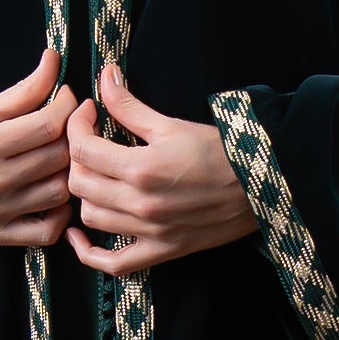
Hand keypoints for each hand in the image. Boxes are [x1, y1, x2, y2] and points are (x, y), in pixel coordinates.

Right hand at [0, 49, 73, 246]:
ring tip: (60, 157)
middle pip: (58, 157)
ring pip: (58, 192)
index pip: (48, 125)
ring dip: (68, 172)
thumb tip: (54, 61)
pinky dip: (60, 215)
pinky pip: (46, 232)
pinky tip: (52, 195)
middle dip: (71, 135)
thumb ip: (20, 92)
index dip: (68, 106)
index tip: (67, 98)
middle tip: (69, 125)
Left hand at [65, 58, 260, 275]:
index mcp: (141, 168)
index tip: (88, 112)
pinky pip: (113, 264)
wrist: (262, 186)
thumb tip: (104, 75)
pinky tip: (78, 235)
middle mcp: (140, 204)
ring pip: (90, 218)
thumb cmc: (221, 152)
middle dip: (76, 156)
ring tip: (95, 176)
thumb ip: (129, 105)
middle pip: (79, 183)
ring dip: (84, 194)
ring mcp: (149, 233)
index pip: (82, 149)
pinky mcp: (161, 251)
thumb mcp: (172, 124)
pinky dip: (88, 253)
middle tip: (89, 140)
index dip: (77, 125)